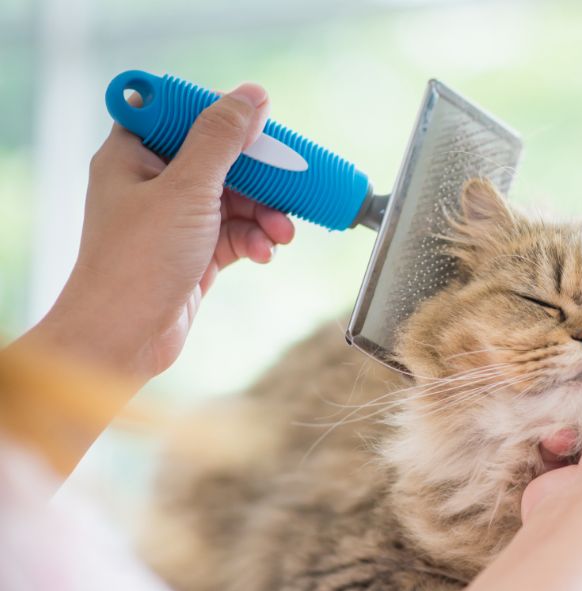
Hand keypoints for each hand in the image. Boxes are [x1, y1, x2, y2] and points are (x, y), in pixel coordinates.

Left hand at [45, 83, 293, 380]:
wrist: (124, 337)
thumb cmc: (138, 263)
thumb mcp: (187, 190)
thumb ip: (220, 139)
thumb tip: (251, 97)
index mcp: (133, 155)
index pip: (180, 114)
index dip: (220, 116)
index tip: (258, 128)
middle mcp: (151, 183)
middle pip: (218, 160)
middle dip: (258, 177)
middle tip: (290, 184)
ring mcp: (173, 220)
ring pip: (233, 200)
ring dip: (263, 214)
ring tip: (282, 233)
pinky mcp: (192, 253)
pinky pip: (234, 233)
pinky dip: (254, 240)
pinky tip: (265, 252)